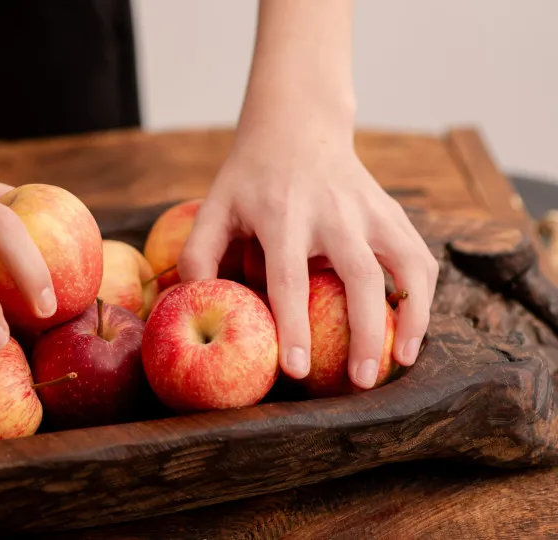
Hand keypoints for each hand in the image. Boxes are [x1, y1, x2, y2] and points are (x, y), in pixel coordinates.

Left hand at [178, 120, 438, 388]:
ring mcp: (370, 210)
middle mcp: (333, 211)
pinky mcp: (393, 212)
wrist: (297, 126)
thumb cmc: (249, 178)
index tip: (297, 370)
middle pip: (359, 276)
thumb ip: (199, 253)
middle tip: (361, 382)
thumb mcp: (215, 205)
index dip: (294, 324)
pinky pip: (418, 257)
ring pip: (406, 264)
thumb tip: (192, 305)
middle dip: (365, 332)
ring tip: (402, 362)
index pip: (289, 276)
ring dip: (411, 315)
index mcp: (283, 213)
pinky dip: (423, 296)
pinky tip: (413, 330)